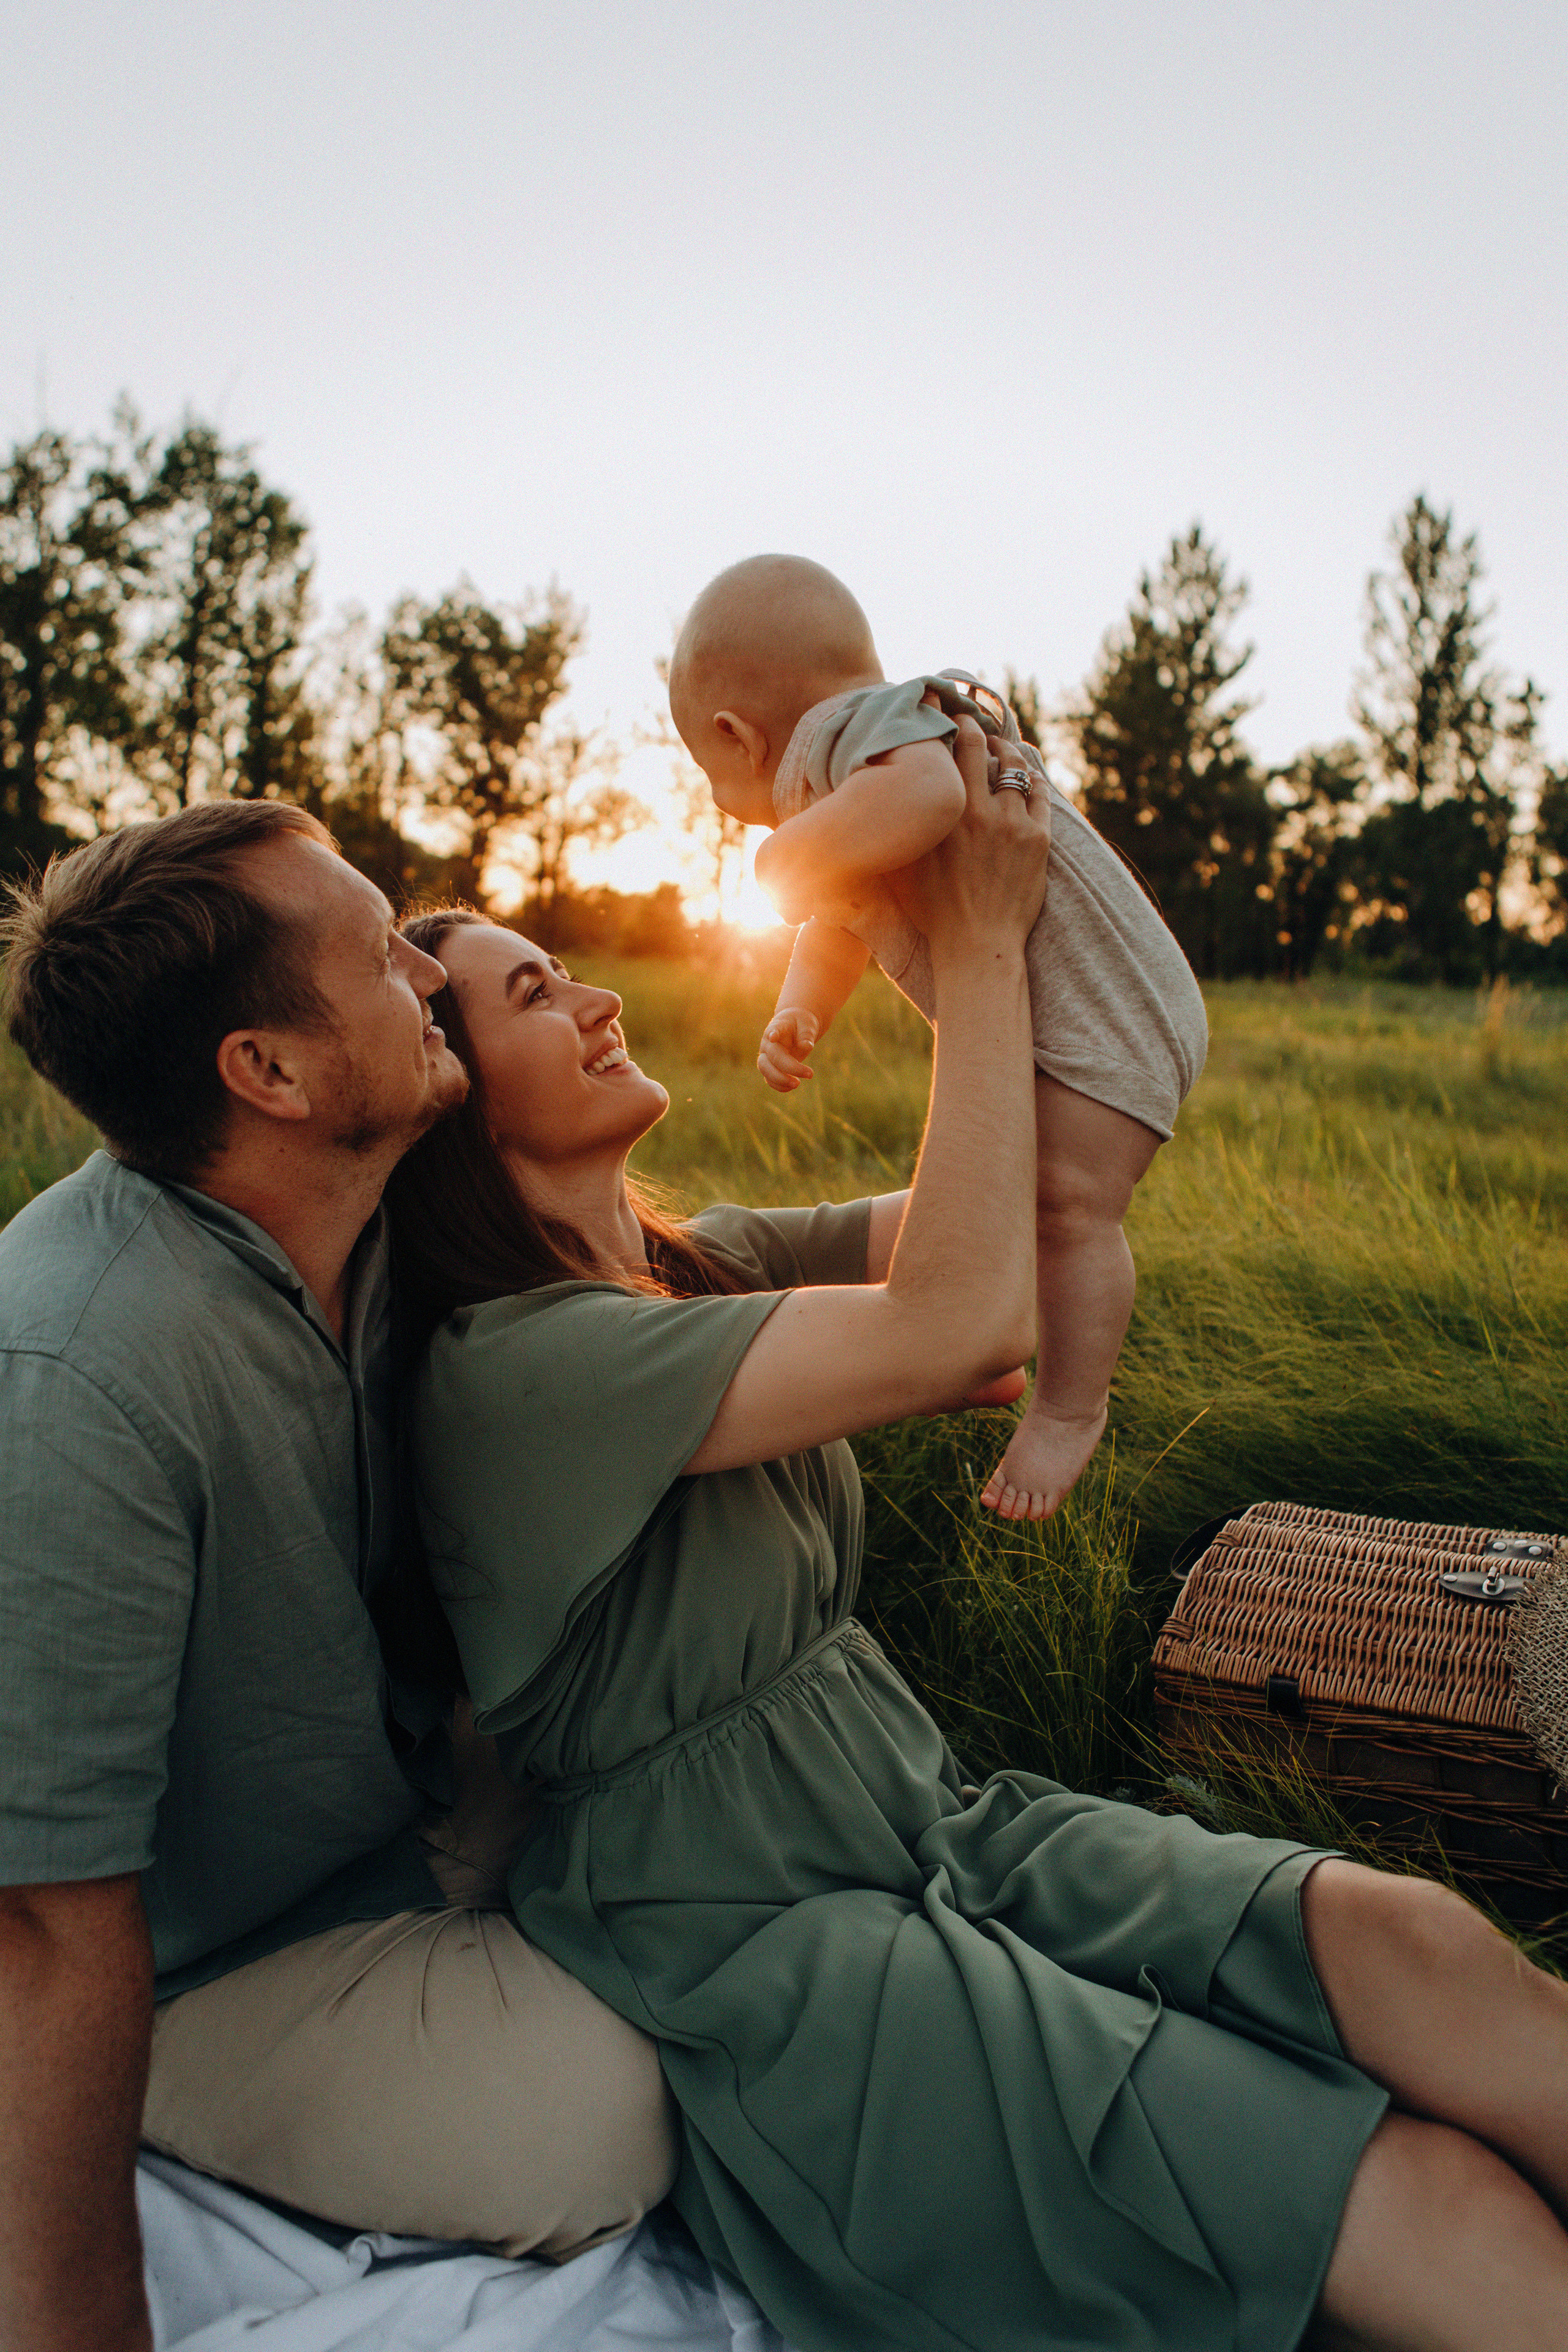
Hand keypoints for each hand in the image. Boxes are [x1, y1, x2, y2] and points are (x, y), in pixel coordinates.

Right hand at [758, 1009, 819, 1091]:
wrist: (796, 1027)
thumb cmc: (802, 1024)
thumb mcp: (808, 1025)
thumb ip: (806, 1034)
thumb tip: (806, 1046)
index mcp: (777, 1028)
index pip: (773, 1030)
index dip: (773, 1034)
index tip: (773, 1036)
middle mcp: (768, 1043)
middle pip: (770, 1057)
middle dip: (787, 1068)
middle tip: (810, 1074)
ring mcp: (766, 1056)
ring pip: (765, 1070)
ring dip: (780, 1080)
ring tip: (798, 1083)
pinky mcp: (770, 1067)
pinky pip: (770, 1079)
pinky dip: (780, 1086)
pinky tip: (793, 1086)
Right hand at [888, 715, 1048, 966]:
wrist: (977, 945)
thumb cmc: (933, 912)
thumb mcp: (901, 867)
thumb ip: (895, 830)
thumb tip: (876, 804)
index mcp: (947, 813)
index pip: (952, 749)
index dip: (951, 726)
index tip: (947, 717)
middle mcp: (982, 810)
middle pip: (983, 748)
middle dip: (978, 728)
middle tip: (972, 721)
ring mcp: (1014, 823)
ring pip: (1015, 768)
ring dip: (1007, 752)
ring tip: (1001, 748)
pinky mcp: (1039, 839)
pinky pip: (1040, 794)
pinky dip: (1033, 779)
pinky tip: (1028, 776)